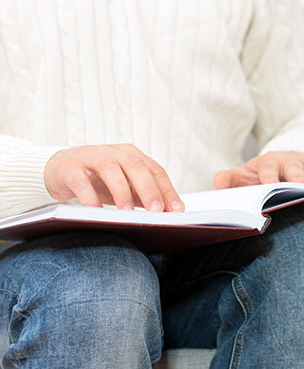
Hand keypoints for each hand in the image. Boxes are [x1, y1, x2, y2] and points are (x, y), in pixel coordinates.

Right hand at [44, 144, 184, 211]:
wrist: (60, 169)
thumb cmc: (99, 180)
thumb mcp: (125, 187)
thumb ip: (144, 197)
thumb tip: (167, 216)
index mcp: (132, 156)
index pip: (155, 171)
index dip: (168, 190)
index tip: (178, 211)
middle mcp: (114, 153)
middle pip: (135, 166)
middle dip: (148, 189)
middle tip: (156, 211)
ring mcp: (91, 158)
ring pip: (110, 169)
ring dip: (121, 191)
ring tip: (127, 213)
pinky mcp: (70, 168)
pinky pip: (81, 181)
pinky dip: (89, 197)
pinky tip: (96, 213)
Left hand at [213, 151, 303, 188]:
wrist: (280, 163)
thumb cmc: (260, 174)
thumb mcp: (244, 175)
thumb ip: (230, 179)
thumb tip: (217, 182)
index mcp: (267, 162)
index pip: (267, 168)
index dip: (268, 176)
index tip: (269, 185)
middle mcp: (287, 160)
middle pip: (292, 167)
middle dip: (296, 176)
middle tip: (300, 187)